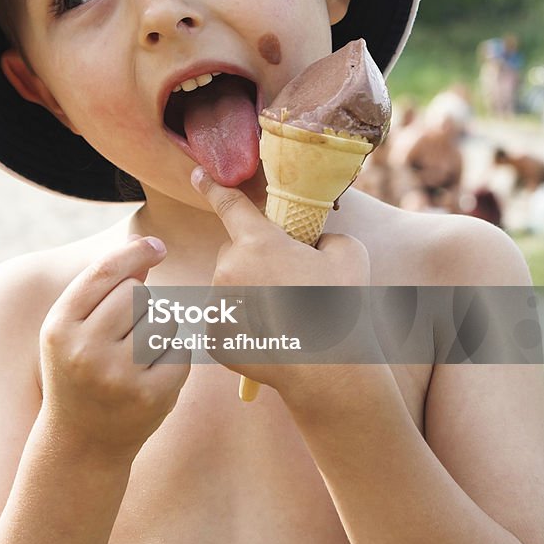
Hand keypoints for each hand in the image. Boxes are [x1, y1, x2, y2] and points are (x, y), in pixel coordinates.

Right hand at [39, 236, 189, 461]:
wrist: (82, 442)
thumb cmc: (78, 370)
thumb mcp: (72, 328)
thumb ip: (102, 286)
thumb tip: (144, 244)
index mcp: (59, 327)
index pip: (103, 273)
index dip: (133, 253)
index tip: (156, 245)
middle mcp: (85, 351)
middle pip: (136, 293)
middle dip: (140, 302)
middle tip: (125, 331)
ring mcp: (119, 376)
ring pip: (162, 318)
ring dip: (158, 328)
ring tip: (134, 355)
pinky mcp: (152, 396)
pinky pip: (180, 348)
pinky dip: (173, 354)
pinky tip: (151, 373)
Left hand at [192, 168, 377, 402]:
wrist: (328, 371)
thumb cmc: (340, 306)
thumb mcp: (347, 253)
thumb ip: (323, 236)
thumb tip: (312, 244)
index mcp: (257, 242)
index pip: (227, 203)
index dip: (211, 185)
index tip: (196, 172)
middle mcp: (228, 269)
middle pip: (236, 252)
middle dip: (256, 260)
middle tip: (289, 283)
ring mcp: (217, 305)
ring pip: (230, 286)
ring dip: (250, 292)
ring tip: (285, 315)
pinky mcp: (214, 336)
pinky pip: (228, 317)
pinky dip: (245, 322)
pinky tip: (272, 334)